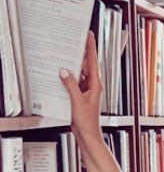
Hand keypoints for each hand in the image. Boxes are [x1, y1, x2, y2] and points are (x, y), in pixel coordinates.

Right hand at [59, 31, 103, 149]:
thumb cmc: (87, 122)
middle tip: (72, 41)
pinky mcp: (80, 96)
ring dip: (71, 67)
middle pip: (85, 65)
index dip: (90, 47)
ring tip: (63, 55)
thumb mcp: (77, 101)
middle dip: (79, 54)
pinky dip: (67, 79)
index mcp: (96, 84)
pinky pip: (73, 83)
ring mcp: (86, 91)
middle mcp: (92, 86)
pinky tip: (59, 75)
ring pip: (78, 74)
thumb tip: (64, 71)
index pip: (93, 61)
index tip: (88, 35)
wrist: (88, 137)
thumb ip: (70, 84)